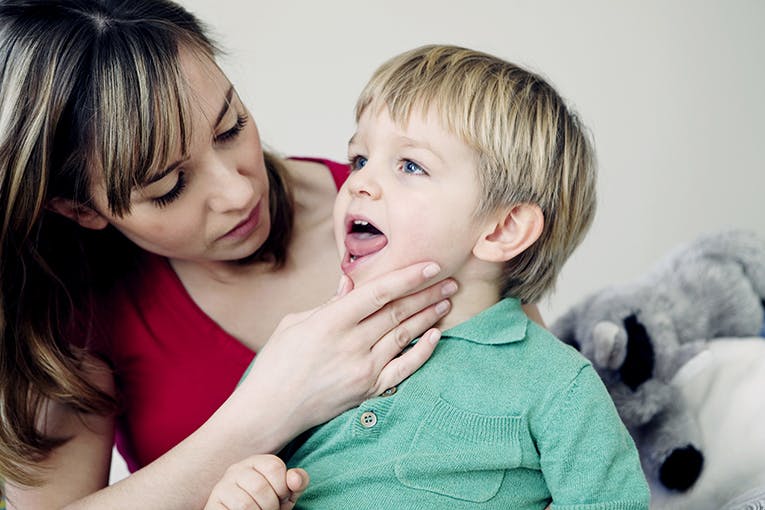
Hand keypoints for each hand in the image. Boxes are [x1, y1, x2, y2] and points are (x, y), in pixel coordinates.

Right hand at [204, 455, 307, 509]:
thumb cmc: (266, 503)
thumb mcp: (285, 493)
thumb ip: (297, 482)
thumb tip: (294, 478)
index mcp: (256, 462)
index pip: (275, 467)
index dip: (283, 488)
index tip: (281, 497)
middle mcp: (236, 469)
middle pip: (260, 487)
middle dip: (271, 506)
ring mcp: (221, 486)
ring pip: (245, 504)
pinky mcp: (212, 504)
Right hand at [237, 261, 455, 445]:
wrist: (269, 411)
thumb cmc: (276, 363)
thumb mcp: (294, 323)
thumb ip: (328, 302)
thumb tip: (350, 282)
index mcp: (329, 321)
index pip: (378, 292)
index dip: (408, 277)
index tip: (431, 265)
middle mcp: (351, 344)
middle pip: (398, 311)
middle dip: (427, 293)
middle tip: (449, 280)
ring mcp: (363, 369)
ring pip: (405, 335)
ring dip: (429, 316)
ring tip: (446, 300)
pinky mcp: (368, 390)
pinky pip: (405, 368)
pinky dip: (423, 350)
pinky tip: (436, 334)